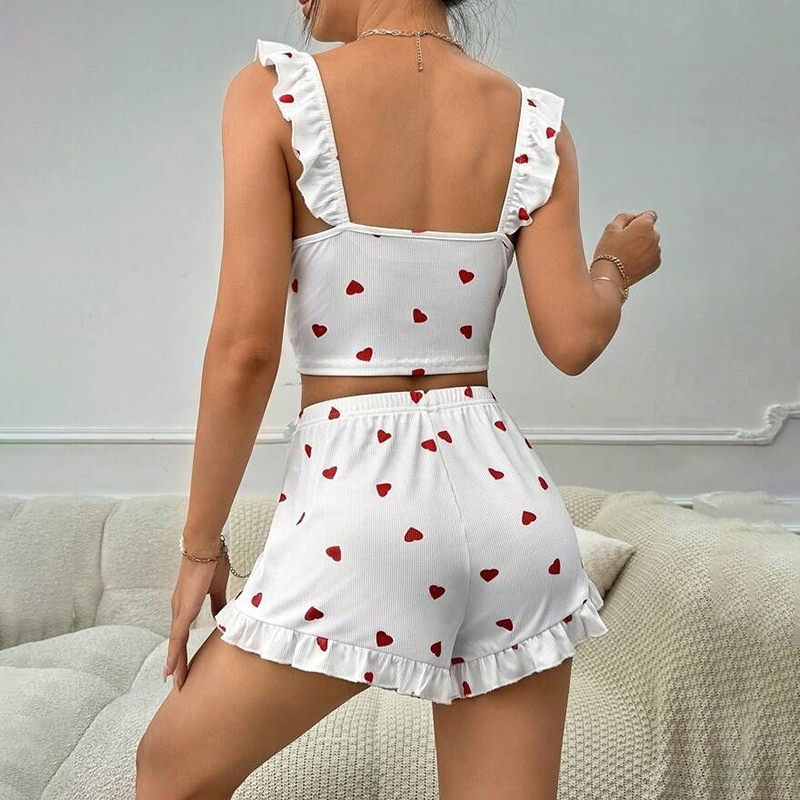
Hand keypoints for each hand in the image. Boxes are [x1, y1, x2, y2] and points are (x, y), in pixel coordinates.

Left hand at [163, 541, 229, 689]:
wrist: (205, 547)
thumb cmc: (212, 562)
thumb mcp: (217, 588)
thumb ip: (218, 604)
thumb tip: (222, 616)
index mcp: (186, 605)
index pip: (184, 634)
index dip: (183, 651)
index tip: (182, 667)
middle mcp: (179, 610)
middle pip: (177, 643)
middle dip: (178, 663)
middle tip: (179, 683)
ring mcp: (179, 610)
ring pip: (176, 644)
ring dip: (176, 664)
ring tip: (176, 682)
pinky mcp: (184, 609)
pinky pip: (178, 637)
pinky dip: (174, 654)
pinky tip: (171, 668)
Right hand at [592, 210, 661, 286]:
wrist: (610, 275)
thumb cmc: (609, 253)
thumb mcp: (611, 227)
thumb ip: (624, 217)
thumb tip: (632, 217)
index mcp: (645, 224)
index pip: (648, 215)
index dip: (637, 220)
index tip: (629, 228)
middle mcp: (654, 236)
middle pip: (648, 231)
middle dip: (639, 234)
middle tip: (623, 244)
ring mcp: (656, 251)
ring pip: (650, 244)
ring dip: (641, 247)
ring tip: (626, 255)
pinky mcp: (655, 264)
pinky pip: (651, 257)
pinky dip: (643, 258)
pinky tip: (631, 261)